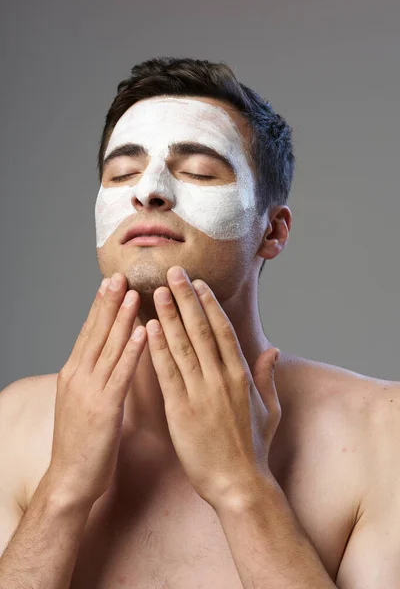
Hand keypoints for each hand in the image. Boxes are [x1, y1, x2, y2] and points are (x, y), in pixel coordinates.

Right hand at [47, 273, 146, 507]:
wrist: (69, 480)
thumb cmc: (81, 444)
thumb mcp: (82, 402)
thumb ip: (94, 377)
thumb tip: (107, 357)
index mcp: (73, 374)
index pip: (88, 332)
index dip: (100, 306)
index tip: (111, 282)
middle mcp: (78, 376)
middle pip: (95, 332)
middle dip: (108, 302)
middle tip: (120, 274)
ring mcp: (89, 391)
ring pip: (108, 346)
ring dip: (121, 318)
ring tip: (133, 293)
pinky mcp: (104, 407)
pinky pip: (120, 373)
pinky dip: (131, 350)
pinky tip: (141, 331)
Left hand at [146, 266, 280, 509]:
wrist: (239, 483)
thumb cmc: (253, 448)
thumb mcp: (269, 409)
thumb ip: (268, 376)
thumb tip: (274, 350)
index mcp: (241, 375)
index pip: (222, 329)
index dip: (209, 303)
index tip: (197, 283)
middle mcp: (221, 377)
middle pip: (201, 328)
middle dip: (185, 298)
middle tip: (172, 272)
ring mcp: (201, 392)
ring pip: (182, 344)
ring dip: (168, 315)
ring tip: (156, 291)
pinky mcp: (180, 409)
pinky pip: (167, 371)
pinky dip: (157, 347)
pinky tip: (147, 328)